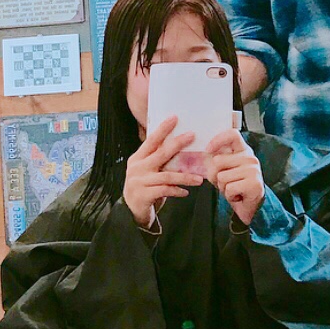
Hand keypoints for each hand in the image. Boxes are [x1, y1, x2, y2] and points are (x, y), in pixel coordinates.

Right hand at [123, 116, 202, 230]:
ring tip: (199, 179)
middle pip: (160, 153)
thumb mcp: (147, 171)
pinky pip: (165, 190)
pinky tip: (185, 192)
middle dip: (177, 143)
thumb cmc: (144, 187)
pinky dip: (177, 190)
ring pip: (167, 175)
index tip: (174, 118)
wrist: (130, 210)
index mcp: (137, 158)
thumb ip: (157, 160)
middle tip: (192, 136)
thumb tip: (177, 145)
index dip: (163, 129)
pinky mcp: (143, 195)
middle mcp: (137, 167)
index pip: (151, 140)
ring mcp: (139, 181)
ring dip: (185, 176)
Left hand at [204, 129, 264, 226]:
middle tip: (224, 182)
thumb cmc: (237, 187)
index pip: (232, 134)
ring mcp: (253, 170)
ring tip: (233, 189)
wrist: (251, 207)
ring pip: (222, 177)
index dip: (217, 140)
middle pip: (218, 161)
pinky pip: (229, 188)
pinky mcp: (254, 184)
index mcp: (243, 150)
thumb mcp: (226, 170)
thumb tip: (204, 154)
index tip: (208, 150)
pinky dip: (229, 196)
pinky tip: (238, 196)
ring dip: (222, 187)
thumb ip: (218, 160)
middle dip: (214, 175)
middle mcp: (250, 158)